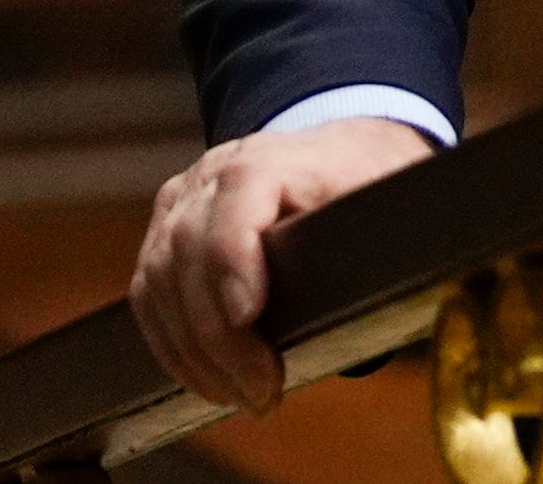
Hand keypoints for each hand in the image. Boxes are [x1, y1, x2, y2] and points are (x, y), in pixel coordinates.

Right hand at [130, 114, 439, 415]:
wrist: (341, 148)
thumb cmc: (368, 179)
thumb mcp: (391, 194)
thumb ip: (388, 234)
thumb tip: (393, 293)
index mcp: (278, 155)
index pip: (240, 191)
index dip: (234, 256)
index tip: (248, 316)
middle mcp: (217, 170)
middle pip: (192, 248)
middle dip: (220, 335)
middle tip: (262, 390)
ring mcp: (183, 198)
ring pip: (162, 278)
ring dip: (195, 351)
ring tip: (241, 395)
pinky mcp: (164, 230)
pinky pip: (149, 293)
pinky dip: (172, 344)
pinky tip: (207, 378)